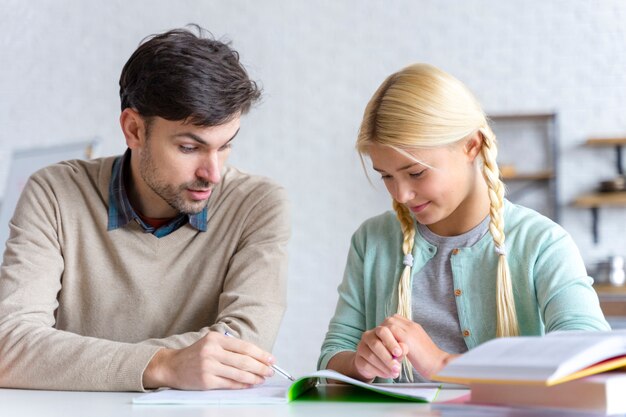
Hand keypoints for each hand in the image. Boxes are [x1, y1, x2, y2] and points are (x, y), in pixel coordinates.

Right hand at [143, 331, 274, 389]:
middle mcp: (212, 351)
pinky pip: (230, 384)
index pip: (244, 347)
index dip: (261, 354)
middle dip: (261, 367)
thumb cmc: (195, 354)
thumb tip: (256, 356)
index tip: (271, 359)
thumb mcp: (211, 343)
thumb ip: (230, 347)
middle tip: (270, 371)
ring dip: (254, 378)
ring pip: (239, 374)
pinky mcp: (206, 381)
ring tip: (262, 378)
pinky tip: (249, 384)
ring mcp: (209, 367)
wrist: (172, 366)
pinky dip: (242, 385)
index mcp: (216, 339)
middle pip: (244, 361)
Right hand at [352, 322, 408, 380]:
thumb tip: (403, 349)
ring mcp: (361, 348)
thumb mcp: (396, 350)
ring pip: (371, 356)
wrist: (372, 363)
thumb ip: (401, 349)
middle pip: (376, 344)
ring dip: (384, 366)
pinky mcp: (358, 360)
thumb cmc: (388, 353)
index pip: (383, 332)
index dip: (391, 342)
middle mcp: (368, 337)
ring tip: (395, 373)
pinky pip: (367, 365)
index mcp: (378, 331)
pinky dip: (378, 371)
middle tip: (397, 367)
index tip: (399, 352)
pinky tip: (387, 374)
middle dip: (387, 357)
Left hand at [381, 314, 455, 377]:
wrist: (439, 365)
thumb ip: (407, 341)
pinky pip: (391, 332)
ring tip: (382, 346)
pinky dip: (386, 339)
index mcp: (415, 327)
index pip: (396, 319)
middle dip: (384, 329)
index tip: (386, 338)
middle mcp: (412, 326)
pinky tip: (385, 349)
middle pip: (391, 319)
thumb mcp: (417, 346)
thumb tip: (396, 344)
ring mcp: (410, 330)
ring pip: (389, 323)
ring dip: (383, 334)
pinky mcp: (407, 338)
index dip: (389, 327)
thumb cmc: (428, 360)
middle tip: (381, 341)